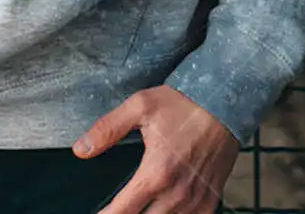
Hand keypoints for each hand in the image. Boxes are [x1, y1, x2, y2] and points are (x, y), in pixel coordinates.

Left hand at [71, 85, 239, 213]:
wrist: (224, 102)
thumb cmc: (182, 104)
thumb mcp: (139, 107)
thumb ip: (107, 129)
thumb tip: (81, 150)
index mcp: (156, 173)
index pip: (124, 211)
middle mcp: (177, 194)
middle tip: (116, 210)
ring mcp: (196, 201)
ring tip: (135, 210)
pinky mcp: (211, 200)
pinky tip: (163, 211)